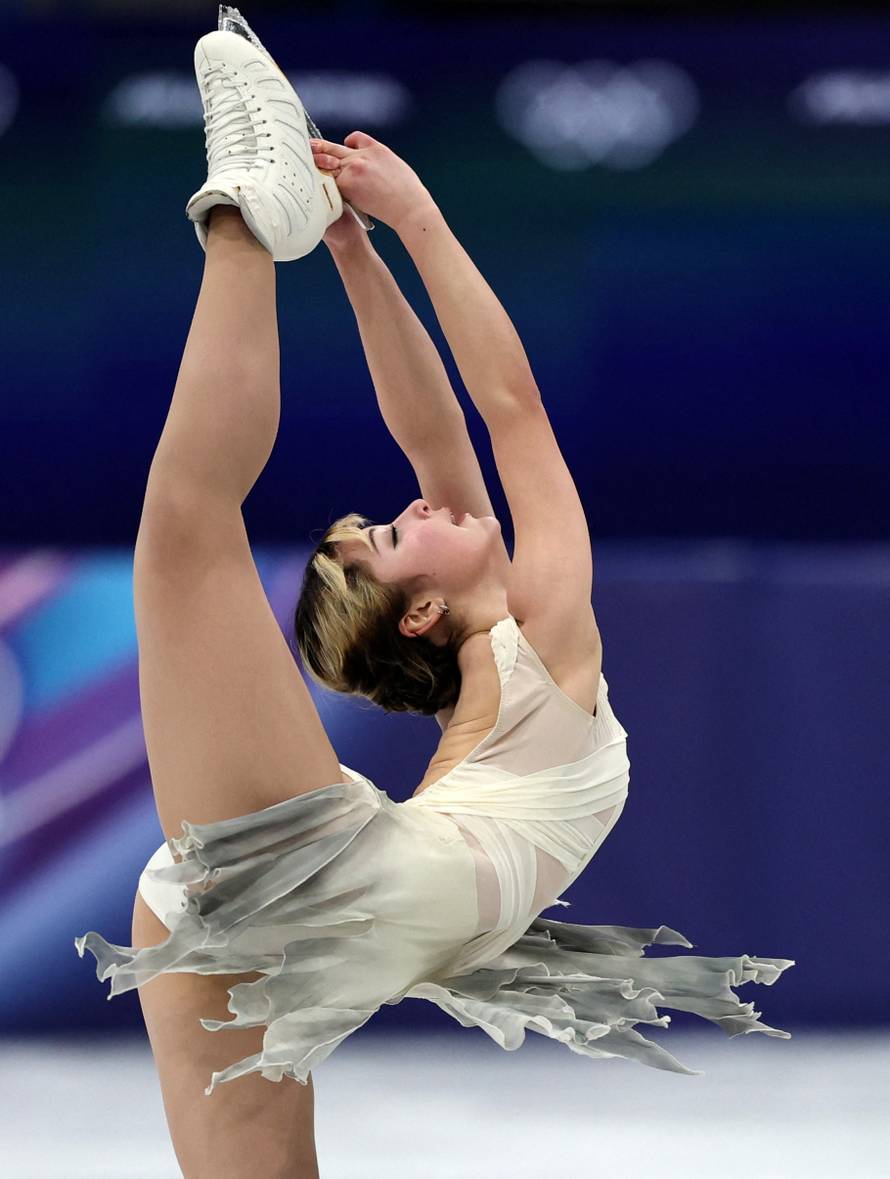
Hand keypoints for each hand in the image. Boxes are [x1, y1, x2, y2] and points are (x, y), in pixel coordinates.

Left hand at [309, 131, 431, 232]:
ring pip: (329, 163)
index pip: (355, 138)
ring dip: (317, 163)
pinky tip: (314, 182)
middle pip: (334, 147)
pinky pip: (330, 181)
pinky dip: (323, 182)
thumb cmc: (407, 193)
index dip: (348, 144)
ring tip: (304, 162)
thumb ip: (377, 162)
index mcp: (376, 149)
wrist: (410, 207)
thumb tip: (367, 165)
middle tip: (308, 146)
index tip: (343, 150)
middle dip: (319, 147)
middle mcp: (363, 155)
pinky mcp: (348, 184)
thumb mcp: (395, 167)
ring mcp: (354, 168)